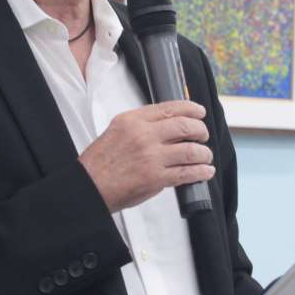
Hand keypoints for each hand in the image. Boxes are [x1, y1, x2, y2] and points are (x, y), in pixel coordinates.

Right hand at [78, 100, 213, 211]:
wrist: (88, 186)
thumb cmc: (100, 162)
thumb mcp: (117, 131)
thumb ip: (141, 126)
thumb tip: (169, 126)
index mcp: (133, 120)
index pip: (170, 108)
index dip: (191, 109)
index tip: (200, 112)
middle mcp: (143, 135)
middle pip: (185, 126)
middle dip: (200, 130)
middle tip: (203, 135)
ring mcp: (151, 157)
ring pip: (190, 150)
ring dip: (203, 153)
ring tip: (205, 156)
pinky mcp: (156, 178)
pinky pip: (186, 172)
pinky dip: (200, 172)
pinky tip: (205, 171)